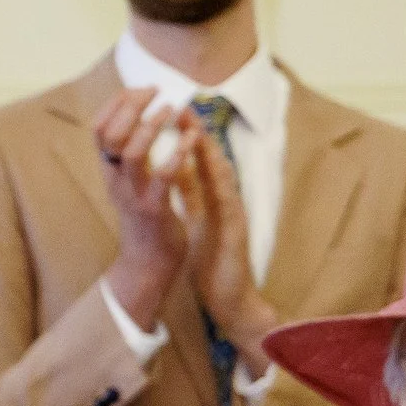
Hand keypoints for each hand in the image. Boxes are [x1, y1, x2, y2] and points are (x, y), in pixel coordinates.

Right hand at [93, 87, 193, 330]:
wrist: (147, 263)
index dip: (116, 103)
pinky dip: (178, 154)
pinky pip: (163, 178)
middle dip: (131, 106)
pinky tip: (192, 139)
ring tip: (171, 109)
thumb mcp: (129, 183)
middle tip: (156, 92)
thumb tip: (138, 121)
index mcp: (110, 172)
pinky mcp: (154, 209)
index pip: (99, 128)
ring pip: (131, 152)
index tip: (141, 89)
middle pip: (109, 134)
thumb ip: (130, 155)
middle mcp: (115, 180)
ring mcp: (133, 195)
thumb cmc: (145, 219)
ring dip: (151, 126)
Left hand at [176, 128, 278, 374]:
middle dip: (197, 135)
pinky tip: (216, 170)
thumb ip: (188, 194)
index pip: (194, 163)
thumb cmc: (210, 260)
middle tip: (184, 106)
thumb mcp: (194, 220)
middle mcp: (222, 202)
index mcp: (208, 201)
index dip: (182, 138)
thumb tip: (173, 167)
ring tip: (202, 129)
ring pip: (223, 178)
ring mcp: (232, 215)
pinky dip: (221, 184)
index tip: (168, 113)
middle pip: (209, 163)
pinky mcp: (236, 232)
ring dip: (212, 153)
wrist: (229, 298)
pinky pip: (228, 204)